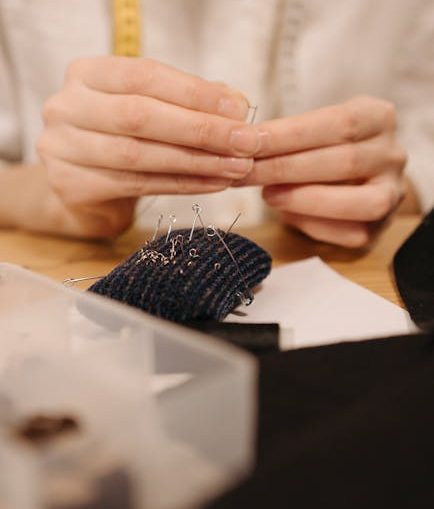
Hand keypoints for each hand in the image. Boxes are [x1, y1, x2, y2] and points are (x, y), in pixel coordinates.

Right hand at [37, 57, 258, 237]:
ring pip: (140, 155)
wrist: (81, 184)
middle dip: (201, 130)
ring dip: (197, 162)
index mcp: (87, 74)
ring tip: (236, 167)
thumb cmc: (121, 139)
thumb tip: (236, 106)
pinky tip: (213, 183)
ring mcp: (63, 148)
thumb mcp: (146, 109)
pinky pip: (137, 185)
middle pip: (141, 116)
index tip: (239, 110)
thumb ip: (183, 103)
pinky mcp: (71, 185)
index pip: (146, 76)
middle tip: (246, 143)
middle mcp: (67, 107)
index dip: (195, 93)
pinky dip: (181, 184)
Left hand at [236, 96, 406, 247]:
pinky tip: (286, 215)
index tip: (251, 142)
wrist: (353, 181)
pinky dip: (313, 224)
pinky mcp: (379, 229)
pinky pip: (350, 232)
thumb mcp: (312, 129)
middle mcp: (392, 156)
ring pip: (357, 202)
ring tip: (267, 195)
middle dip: (287, 168)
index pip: (339, 123)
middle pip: (344, 161)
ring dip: (304, 199)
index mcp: (378, 118)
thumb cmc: (323, 150)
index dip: (291, 134)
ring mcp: (392, 194)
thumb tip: (244, 146)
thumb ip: (288, 136)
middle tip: (246, 172)